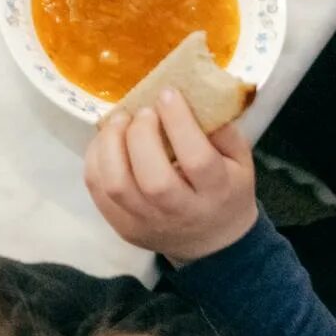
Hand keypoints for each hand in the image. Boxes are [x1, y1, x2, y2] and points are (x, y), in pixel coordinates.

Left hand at [85, 90, 256, 264]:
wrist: (212, 241)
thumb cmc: (225, 189)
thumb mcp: (239, 160)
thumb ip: (222, 129)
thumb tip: (194, 93)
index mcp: (217, 193)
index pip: (197, 160)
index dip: (179, 122)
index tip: (167, 94)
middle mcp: (181, 213)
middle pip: (153, 179)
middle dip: (141, 135)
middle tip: (143, 112)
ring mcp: (147, 223)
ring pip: (117, 186)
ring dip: (111, 143)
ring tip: (120, 121)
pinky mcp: (122, 226)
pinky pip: (97, 189)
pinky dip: (96, 157)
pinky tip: (108, 140)